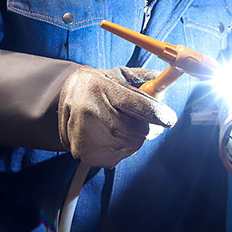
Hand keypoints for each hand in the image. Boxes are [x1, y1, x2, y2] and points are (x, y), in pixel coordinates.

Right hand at [58, 66, 177, 167]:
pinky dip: (122, 149)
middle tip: (152, 123)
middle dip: (151, 128)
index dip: (158, 113)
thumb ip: (142, 78)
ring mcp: (88, 136)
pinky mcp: (86, 154)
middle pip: (137, 130)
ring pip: (131, 145)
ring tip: (124, 126)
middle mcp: (93, 112)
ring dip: (136, 138)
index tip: (170, 119)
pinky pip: (119, 157)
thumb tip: (164, 81)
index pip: (137, 105)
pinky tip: (112, 137)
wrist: (61, 102)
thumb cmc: (96, 87)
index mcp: (102, 88)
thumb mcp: (116, 75)